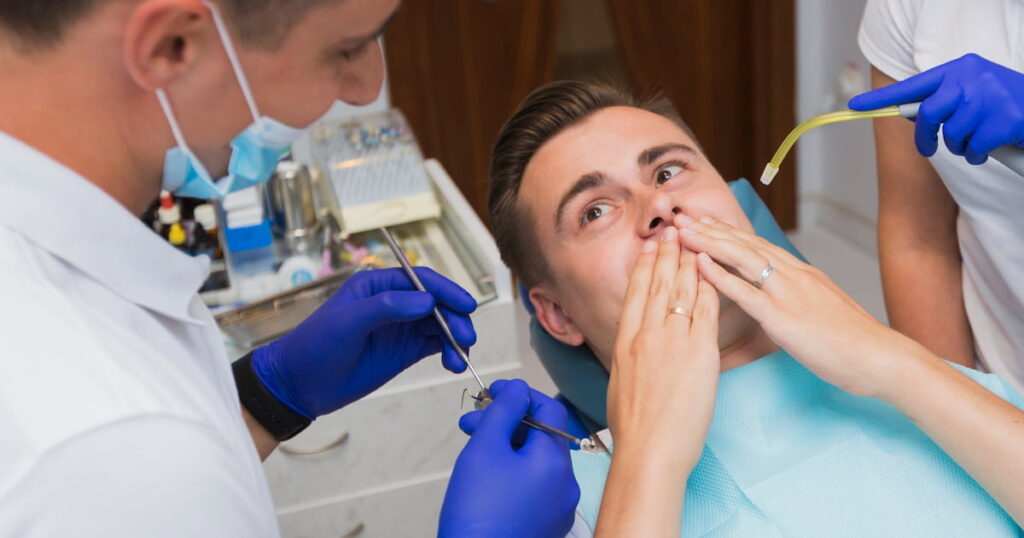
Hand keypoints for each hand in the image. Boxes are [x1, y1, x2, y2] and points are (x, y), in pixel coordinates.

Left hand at [250, 267, 476, 418]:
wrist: (300, 384)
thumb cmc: (315, 346)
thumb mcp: (347, 322)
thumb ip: (387, 308)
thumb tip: (427, 301)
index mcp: (378, 285)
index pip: (422, 281)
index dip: (447, 291)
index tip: (466, 306)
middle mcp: (394, 302)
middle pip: (438, 303)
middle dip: (455, 318)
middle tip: (466, 339)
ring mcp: (402, 327)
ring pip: (441, 325)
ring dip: (455, 338)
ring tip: (457, 359)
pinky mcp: (405, 350)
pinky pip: (436, 345)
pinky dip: (449, 352)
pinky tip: (452, 364)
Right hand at [440, 379, 579, 537]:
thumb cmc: (478, 515)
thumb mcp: (485, 448)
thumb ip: (503, 411)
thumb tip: (517, 389)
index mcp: (555, 461)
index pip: (549, 409)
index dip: (519, 395)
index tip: (493, 393)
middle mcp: (565, 484)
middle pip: (541, 435)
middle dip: (506, 422)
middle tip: (474, 420)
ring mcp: (557, 507)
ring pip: (535, 461)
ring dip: (507, 445)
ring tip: (474, 447)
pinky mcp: (545, 524)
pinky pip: (533, 486)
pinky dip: (512, 472)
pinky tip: (486, 475)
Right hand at [609, 226, 719, 469]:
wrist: (649, 450)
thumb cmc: (635, 428)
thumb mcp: (621, 383)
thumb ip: (631, 358)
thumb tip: (635, 349)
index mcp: (625, 343)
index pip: (636, 294)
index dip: (645, 266)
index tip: (650, 248)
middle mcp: (646, 336)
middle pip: (658, 284)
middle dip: (667, 254)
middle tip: (674, 231)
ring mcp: (672, 342)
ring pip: (682, 292)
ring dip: (689, 263)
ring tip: (695, 242)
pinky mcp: (699, 354)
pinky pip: (705, 312)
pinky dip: (709, 289)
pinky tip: (714, 274)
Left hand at [676, 215, 911, 397]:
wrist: (880, 358)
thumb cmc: (853, 343)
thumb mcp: (822, 309)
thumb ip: (799, 299)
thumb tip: (781, 300)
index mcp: (801, 273)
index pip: (756, 245)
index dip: (727, 232)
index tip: (703, 221)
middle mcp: (793, 275)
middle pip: (744, 244)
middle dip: (709, 229)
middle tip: (680, 216)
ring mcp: (788, 293)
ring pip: (742, 259)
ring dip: (708, 242)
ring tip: (682, 231)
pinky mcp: (784, 317)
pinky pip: (746, 292)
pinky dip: (720, 276)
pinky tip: (699, 263)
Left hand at [849, 53, 1023, 164]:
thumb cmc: (1003, 104)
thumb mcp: (972, 93)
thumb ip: (942, 99)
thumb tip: (907, 112)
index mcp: (960, 69)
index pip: (914, 85)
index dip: (883, 98)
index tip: (855, 106)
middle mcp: (973, 77)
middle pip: (928, 114)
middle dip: (926, 137)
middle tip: (929, 148)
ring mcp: (990, 97)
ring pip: (951, 135)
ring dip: (959, 146)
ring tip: (975, 141)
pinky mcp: (1005, 119)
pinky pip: (973, 148)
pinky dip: (976, 155)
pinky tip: (989, 148)